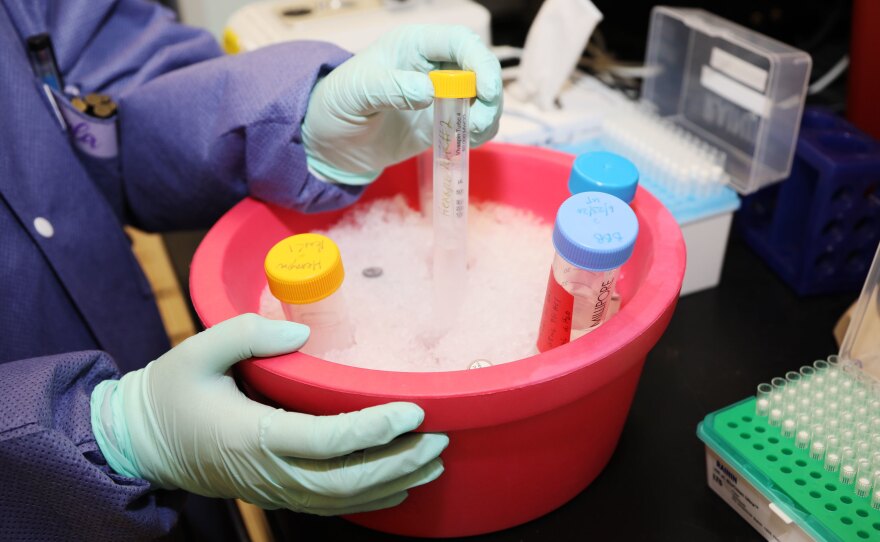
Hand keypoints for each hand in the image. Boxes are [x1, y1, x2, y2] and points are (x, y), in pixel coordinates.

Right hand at [91, 314, 446, 514]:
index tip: (413, 411)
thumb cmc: (170, 393)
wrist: (143, 442)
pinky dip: (370, 500)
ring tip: (434, 462)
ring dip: (393, 482)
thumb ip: (247, 334)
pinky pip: (330, 506)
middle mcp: (269, 472)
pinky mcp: (277, 493)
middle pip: (346, 480)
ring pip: (343, 499)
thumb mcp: (197, 352)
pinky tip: (401, 487)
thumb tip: (300, 333)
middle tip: (439, 440)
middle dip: (398, 463)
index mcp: (252, 436)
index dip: (373, 429)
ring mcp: (274, 489)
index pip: (326, 440)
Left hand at [302, 24, 501, 184]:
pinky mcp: (441, 123)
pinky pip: (472, 125)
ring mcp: (441, 96)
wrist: (330, 143)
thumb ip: (390, 88)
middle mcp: (434, 66)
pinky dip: (477, 135)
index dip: (480, 61)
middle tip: (478, 123)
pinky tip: (464, 143)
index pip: (459, 42)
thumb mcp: (356, 92)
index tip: (486, 91)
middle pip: (480, 69)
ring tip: (470, 136)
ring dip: (487, 117)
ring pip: (482, 98)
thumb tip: (428, 92)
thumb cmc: (336, 105)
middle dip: (489, 95)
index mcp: (414, 45)